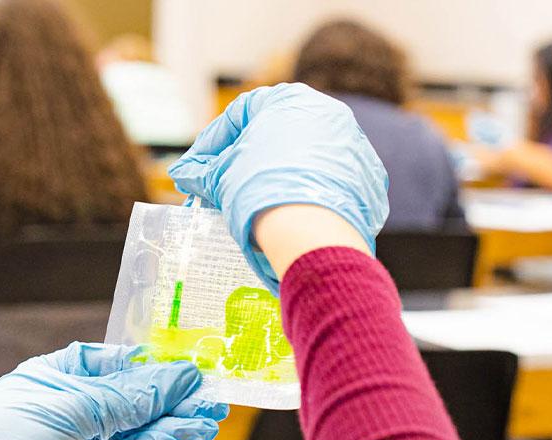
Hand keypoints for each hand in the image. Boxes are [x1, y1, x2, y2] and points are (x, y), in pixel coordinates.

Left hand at [0, 343, 227, 439]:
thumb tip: (178, 378)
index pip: (121, 364)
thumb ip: (131, 397)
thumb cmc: (7, 436)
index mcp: (64, 372)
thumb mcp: (75, 407)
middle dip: (173, 401)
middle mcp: (76, 404)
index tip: (192, 371)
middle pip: (136, 398)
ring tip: (206, 423)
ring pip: (138, 430)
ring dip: (171, 426)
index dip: (157, 368)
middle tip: (211, 403)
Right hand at [167, 82, 388, 290]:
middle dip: (246, 160)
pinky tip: (291, 213)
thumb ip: (200, 171)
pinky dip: (307, 191)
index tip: (198, 170)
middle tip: (225, 188)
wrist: (310, 229)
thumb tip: (185, 174)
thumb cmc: (258, 191)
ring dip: (277, 175)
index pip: (240, 114)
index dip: (213, 143)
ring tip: (257, 204)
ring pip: (303, 157)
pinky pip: (328, 178)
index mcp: (287, 98)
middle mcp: (325, 110)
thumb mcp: (219, 177)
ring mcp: (351, 141)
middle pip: (275, 134)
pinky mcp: (366, 173)